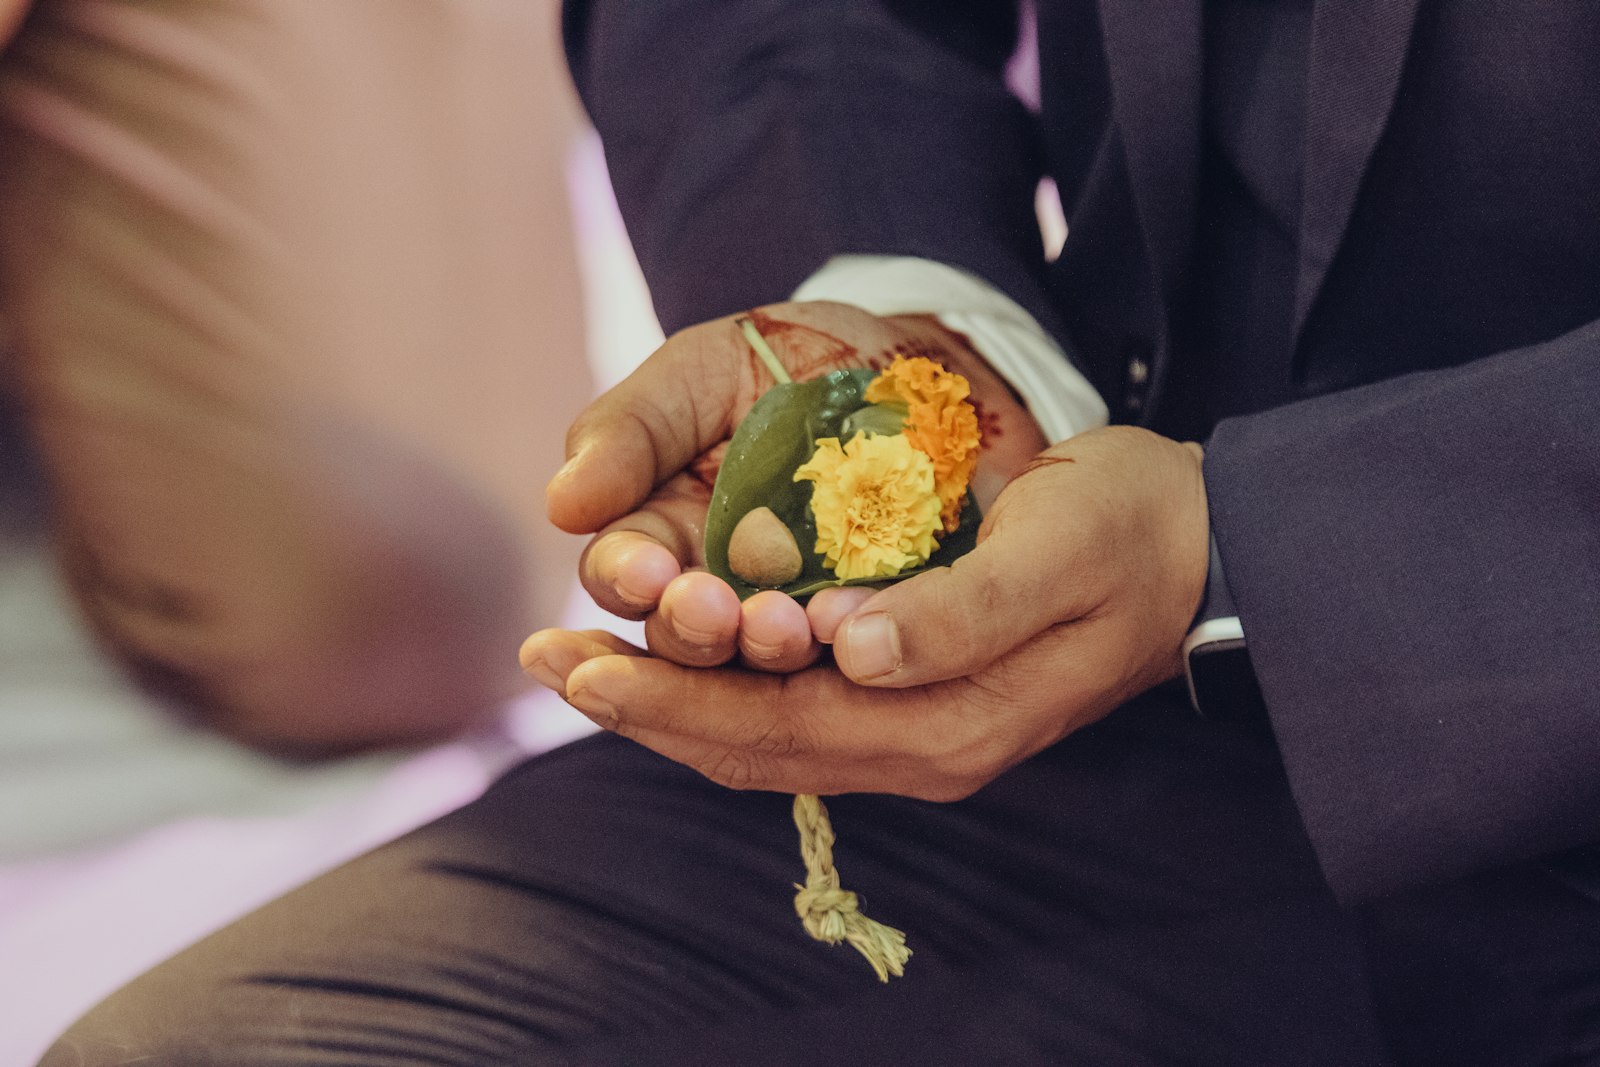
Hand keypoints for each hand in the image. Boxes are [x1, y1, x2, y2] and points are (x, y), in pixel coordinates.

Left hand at [523, 426, 1209, 798]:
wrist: (1203, 555)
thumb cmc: (1132, 530)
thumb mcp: (1059, 550)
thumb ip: (960, 612)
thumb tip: (851, 648)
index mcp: (949, 721)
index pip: (778, 726)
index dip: (669, 698)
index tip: (577, 659)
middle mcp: (925, 750)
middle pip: (753, 748)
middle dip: (642, 706)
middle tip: (541, 658)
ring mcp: (922, 737)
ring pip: (767, 742)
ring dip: (669, 705)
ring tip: (578, 663)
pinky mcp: (918, 706)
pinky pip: (798, 720)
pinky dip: (722, 695)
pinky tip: (676, 661)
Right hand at [542, 300, 1046, 672]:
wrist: (928, 367)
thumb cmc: (797, 363)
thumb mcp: (708, 372)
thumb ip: (632, 429)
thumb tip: (562, 506)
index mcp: (663, 538)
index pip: (625, 576)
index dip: (626, 577)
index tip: (645, 570)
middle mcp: (721, 599)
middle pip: (682, 647)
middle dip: (690, 633)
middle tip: (712, 607)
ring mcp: (800, 626)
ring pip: (761, 678)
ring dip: (763, 656)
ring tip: (781, 624)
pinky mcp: (882, 639)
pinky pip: (857, 670)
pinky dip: (853, 655)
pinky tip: (855, 630)